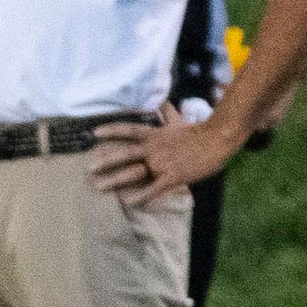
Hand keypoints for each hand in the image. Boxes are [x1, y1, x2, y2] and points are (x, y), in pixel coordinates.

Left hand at [87, 105, 225, 199]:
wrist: (218, 139)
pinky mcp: (172, 176)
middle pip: (124, 154)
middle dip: (105, 162)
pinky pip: (153, 188)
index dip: (111, 131)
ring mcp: (161, 163)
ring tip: (99, 187)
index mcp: (155, 135)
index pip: (128, 130)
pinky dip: (142, 196)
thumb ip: (169, 116)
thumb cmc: (201, 132)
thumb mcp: (180, 122)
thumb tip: (165, 103)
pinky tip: (130, 203)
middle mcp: (153, 148)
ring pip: (133, 172)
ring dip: (115, 180)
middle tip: (88, 170)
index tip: (94, 133)